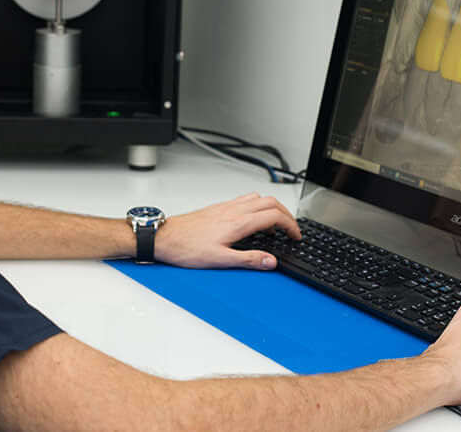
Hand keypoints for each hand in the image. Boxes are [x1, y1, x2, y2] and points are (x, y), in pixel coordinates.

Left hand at [154, 192, 300, 269]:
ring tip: (275, 225)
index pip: (274, 217)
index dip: (290, 225)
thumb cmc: (187, 248)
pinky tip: (251, 220)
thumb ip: (248, 259)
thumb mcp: (220, 260)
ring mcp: (225, 207)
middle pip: (270, 202)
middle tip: (291, 229)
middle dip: (286, 214)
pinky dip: (256, 206)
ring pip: (257, 198)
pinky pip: (244, 200)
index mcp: (238, 223)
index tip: (296, 236)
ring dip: (272, 208)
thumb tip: (270, 261)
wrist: (165, 237)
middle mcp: (233, 210)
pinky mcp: (218, 208)